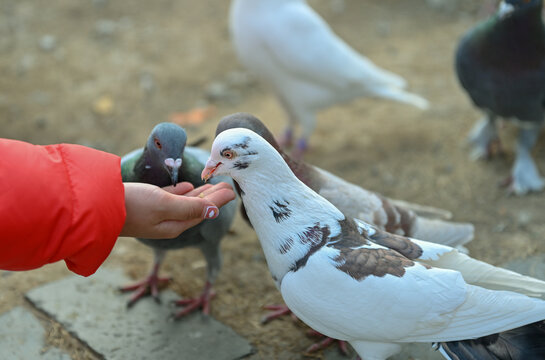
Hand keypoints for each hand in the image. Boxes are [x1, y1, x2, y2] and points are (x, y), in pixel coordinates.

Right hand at [121, 181, 235, 238]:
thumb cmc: (132, 205)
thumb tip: (214, 211)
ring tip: (212, 185)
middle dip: (212, 197)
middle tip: (226, 185)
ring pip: (184, 203)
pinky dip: (181, 192)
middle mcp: (167, 223)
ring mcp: (155, 214)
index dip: (218, 200)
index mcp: (175, 225)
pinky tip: (188, 186)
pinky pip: (169, 199)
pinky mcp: (144, 205)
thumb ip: (190, 207)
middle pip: (196, 208)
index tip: (232, 189)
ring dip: (199, 194)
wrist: (96, 206)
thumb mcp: (165, 205)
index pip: (203, 212)